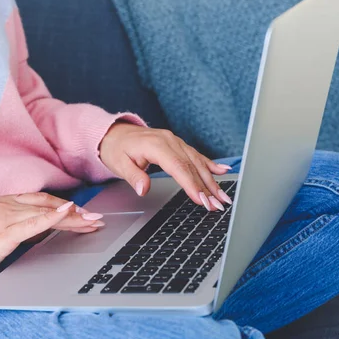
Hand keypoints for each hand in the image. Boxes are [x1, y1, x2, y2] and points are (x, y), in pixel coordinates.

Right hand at [0, 193, 104, 292]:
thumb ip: (18, 227)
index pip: (40, 200)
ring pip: (45, 213)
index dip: (63, 206)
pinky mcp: (2, 234)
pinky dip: (51, 218)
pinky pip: (32, 224)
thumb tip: (43, 229)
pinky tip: (66, 216)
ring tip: (92, 223)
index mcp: (1, 203)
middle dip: (75, 212)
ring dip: (72, 218)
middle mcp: (4, 205)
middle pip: (48, 204)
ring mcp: (3, 217)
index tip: (82, 213)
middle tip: (95, 218)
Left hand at [100, 123, 232, 210]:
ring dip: (212, 180)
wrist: (114, 133)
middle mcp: (170, 141)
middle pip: (192, 167)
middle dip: (207, 188)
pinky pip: (197, 155)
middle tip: (217, 205)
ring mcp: (175, 142)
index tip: (201, 200)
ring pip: (198, 162)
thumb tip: (143, 189)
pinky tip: (224, 172)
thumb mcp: (119, 164)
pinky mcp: (178, 144)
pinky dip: (210, 165)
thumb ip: (133, 176)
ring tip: (223, 197)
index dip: (191, 184)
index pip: (178, 167)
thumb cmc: (117, 149)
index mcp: (156, 146)